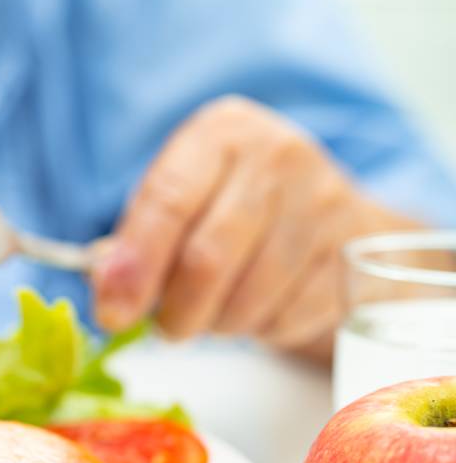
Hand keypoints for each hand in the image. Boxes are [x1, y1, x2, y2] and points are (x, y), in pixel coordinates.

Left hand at [91, 95, 418, 361]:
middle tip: (165, 330)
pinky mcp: (355, 254)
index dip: (136, 265)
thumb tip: (108, 293)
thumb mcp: (175, 203)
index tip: (112, 313)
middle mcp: (278, 155)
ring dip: (217, 324)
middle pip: (209, 258)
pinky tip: (258, 307)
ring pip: (249, 297)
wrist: (330, 213)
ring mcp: (325, 202)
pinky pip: (289, 316)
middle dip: (176, 310)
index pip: (168, 201)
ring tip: (212, 312)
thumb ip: (133, 244)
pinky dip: (260, 329)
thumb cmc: (229, 208)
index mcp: (221, 133)